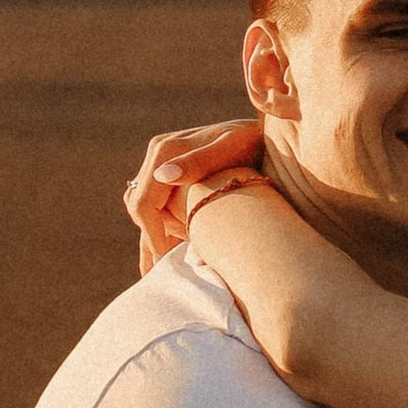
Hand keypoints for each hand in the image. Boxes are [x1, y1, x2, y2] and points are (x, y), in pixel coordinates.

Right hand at [124, 117, 261, 271]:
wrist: (265, 136)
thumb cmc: (253, 141)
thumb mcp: (232, 147)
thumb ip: (199, 160)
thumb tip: (162, 175)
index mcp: (165, 151)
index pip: (144, 203)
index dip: (152, 235)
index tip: (166, 261)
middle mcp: (158, 158)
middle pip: (141, 210)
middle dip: (156, 237)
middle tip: (176, 266)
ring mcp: (163, 168)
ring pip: (146, 213)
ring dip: (156, 238)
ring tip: (167, 271)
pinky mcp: (171, 179)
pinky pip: (155, 210)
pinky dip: (158, 233)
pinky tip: (163, 260)